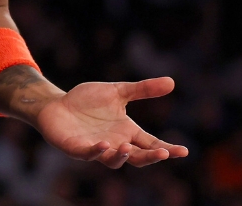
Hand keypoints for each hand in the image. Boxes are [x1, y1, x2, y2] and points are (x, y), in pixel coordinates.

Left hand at [35, 77, 188, 168]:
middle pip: (137, 157)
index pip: (151, 144)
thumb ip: (143, 89)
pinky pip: (88, 154)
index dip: (167, 149)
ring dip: (122, 156)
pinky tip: (103, 145)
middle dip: (151, 157)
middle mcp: (115, 143)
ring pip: (113, 160)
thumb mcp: (118, 91)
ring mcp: (96, 148)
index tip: (184, 151)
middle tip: (163, 153)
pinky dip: (96, 151)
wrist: (57, 104)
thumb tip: (172, 81)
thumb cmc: (87, 101)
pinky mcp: (76, 148)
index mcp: (127, 132)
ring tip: (128, 148)